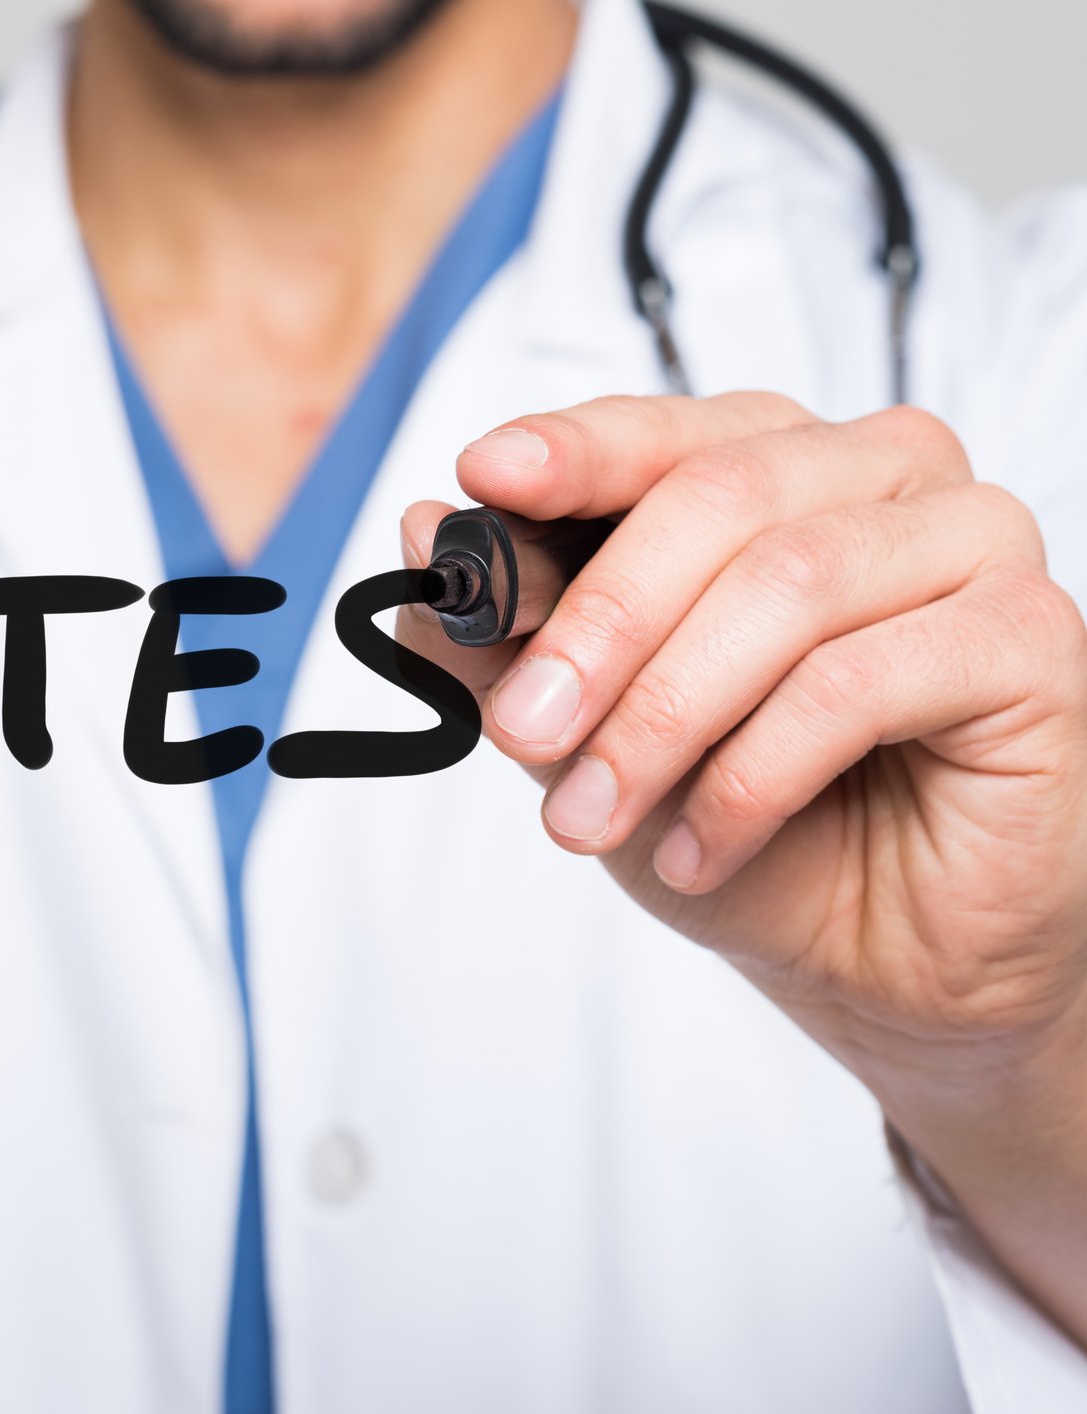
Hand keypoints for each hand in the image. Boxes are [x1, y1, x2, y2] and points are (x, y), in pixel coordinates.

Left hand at [395, 392, 1086, 1338]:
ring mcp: (974, 546)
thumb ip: (508, 635)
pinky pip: (855, 684)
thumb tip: (424, 528)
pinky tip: (698, 848)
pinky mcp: (1031, 642)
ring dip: (660, 717)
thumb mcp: (590, 731)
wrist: (877, 955)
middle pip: (719, 498)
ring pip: (785, 588)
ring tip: (591, 817)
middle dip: (595, 625)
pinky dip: (749, 776)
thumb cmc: (752, 820)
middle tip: (520, 731)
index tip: (482, 478)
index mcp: (782, 465)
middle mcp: (885, 477)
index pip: (667, 429)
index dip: (572, 448)